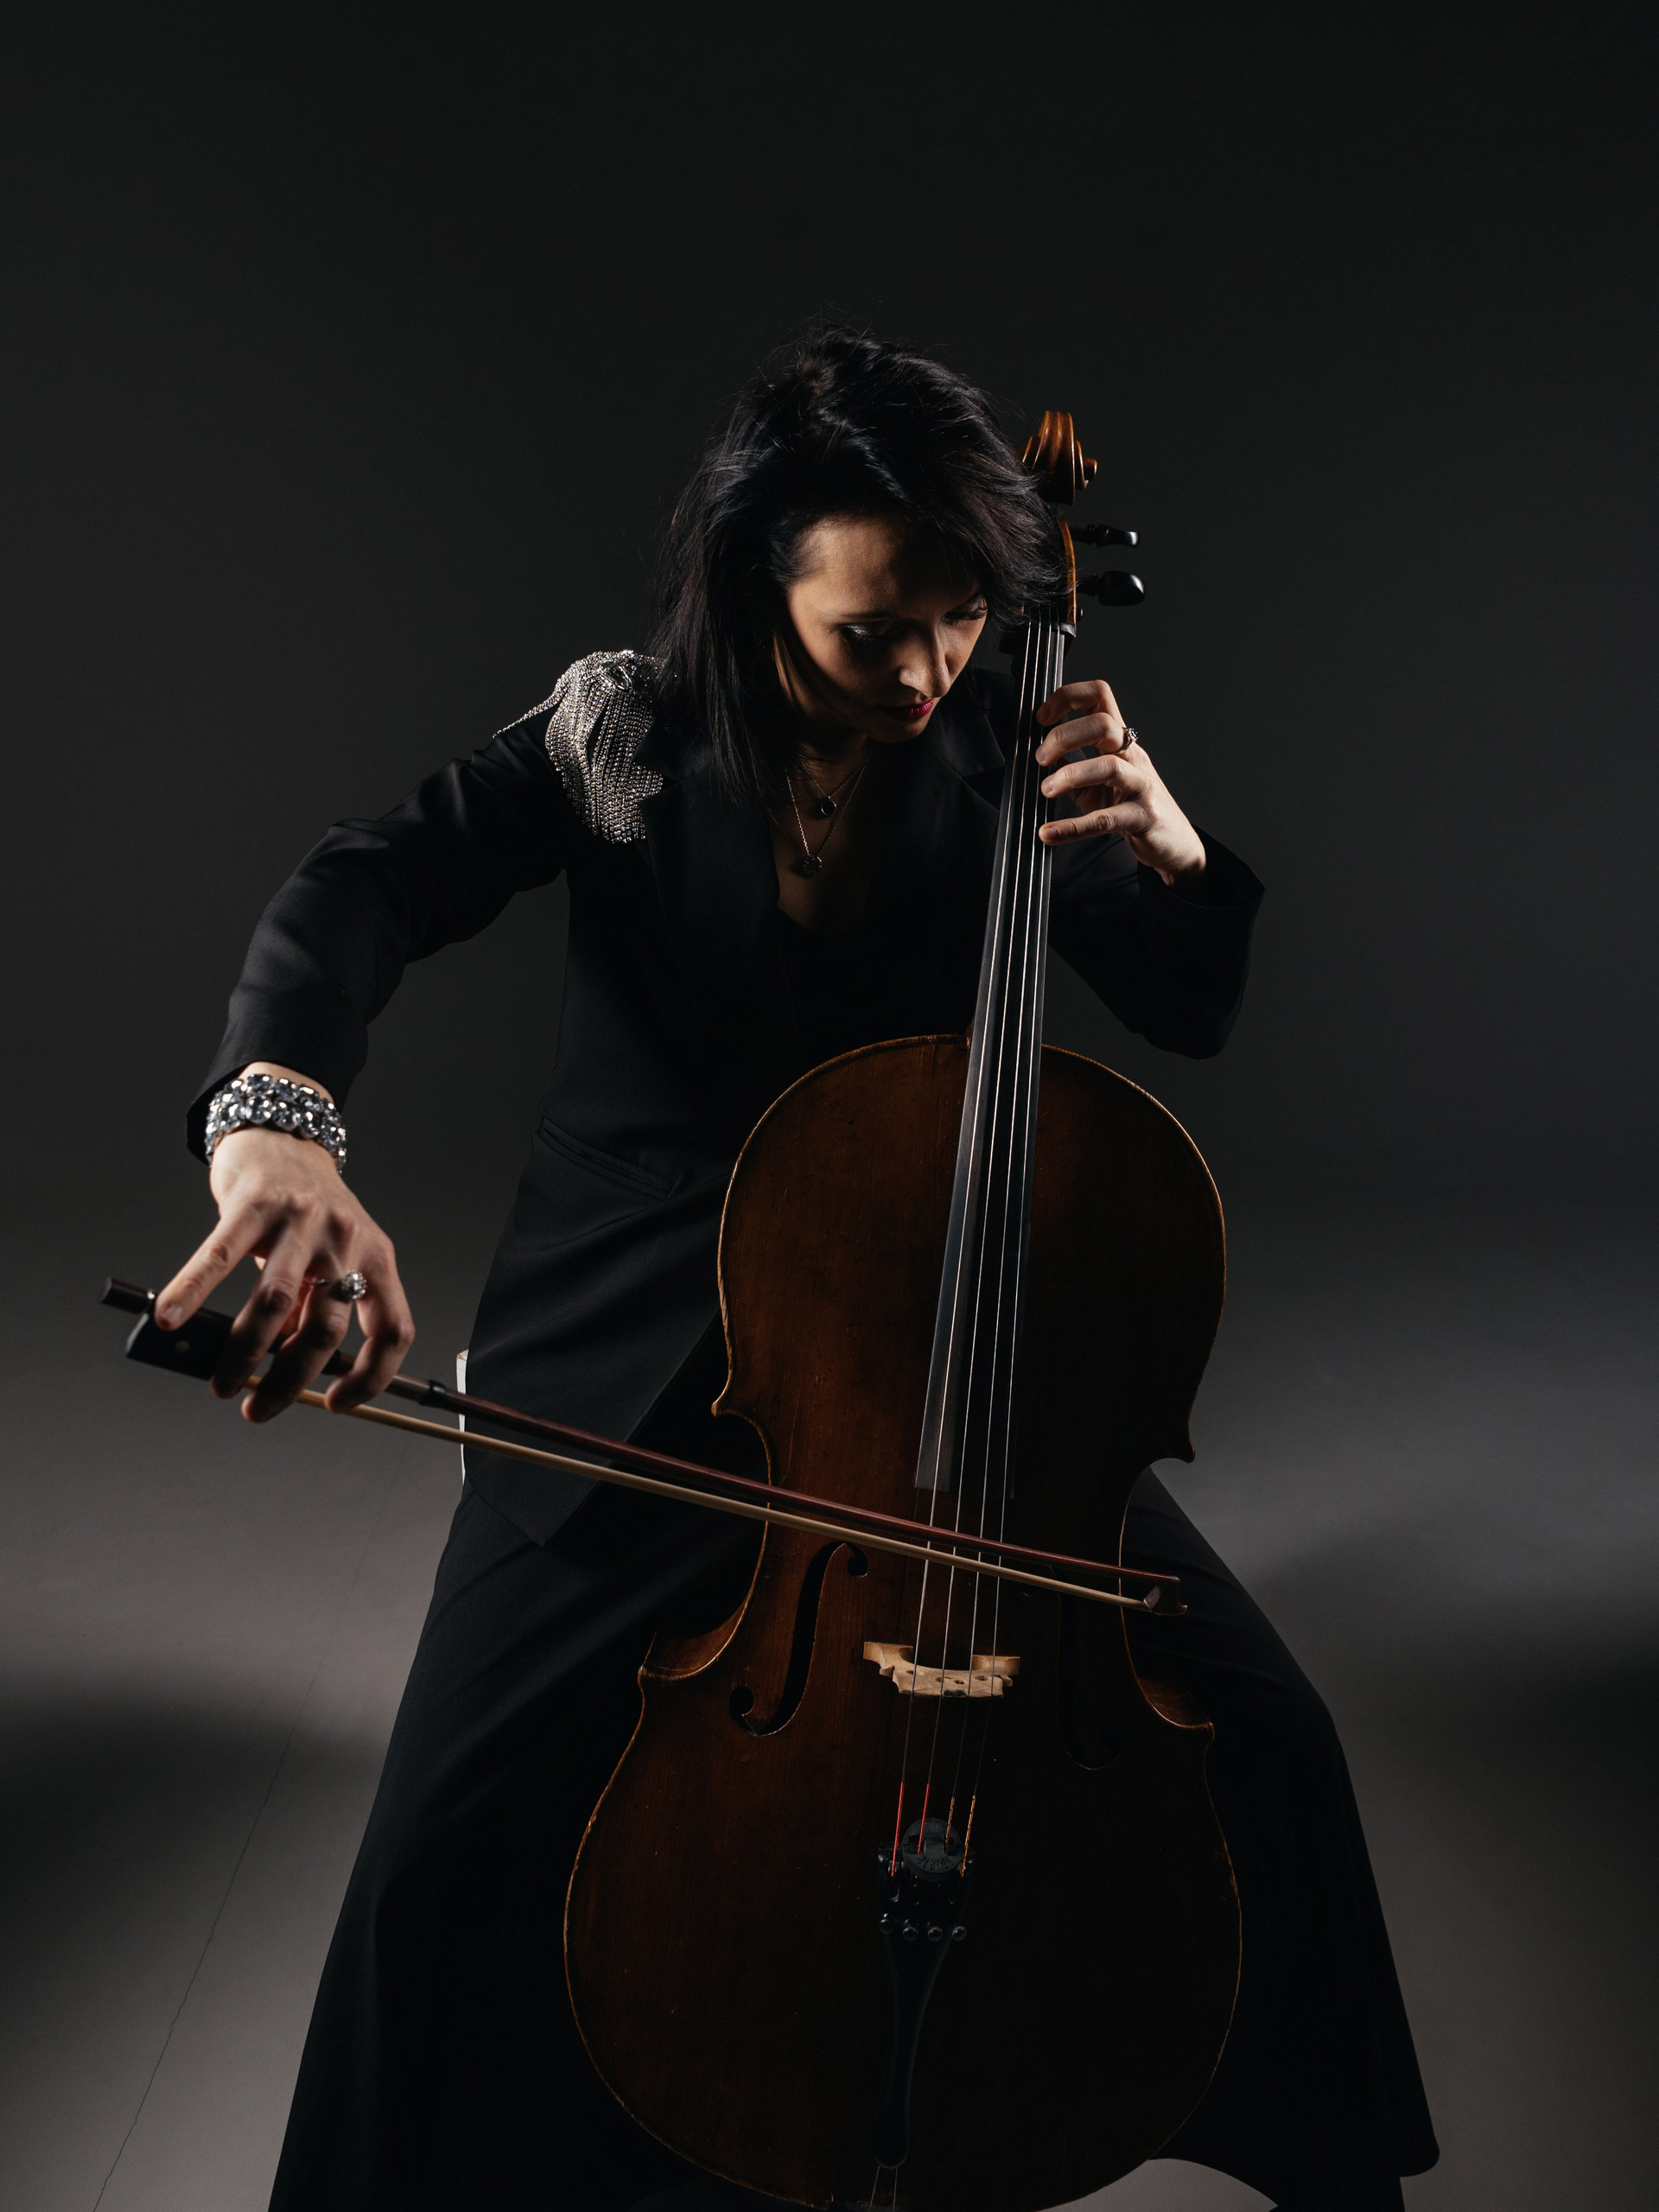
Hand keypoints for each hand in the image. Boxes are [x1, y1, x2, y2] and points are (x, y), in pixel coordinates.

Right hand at [155, 1070, 414, 1421]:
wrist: (284, 1134)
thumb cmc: (306, 1208)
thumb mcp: (332, 1254)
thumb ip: (317, 1303)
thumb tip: (281, 1368)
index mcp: (376, 1257)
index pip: (393, 1330)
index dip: (371, 1376)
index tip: (336, 1403)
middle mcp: (346, 1239)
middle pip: (327, 1330)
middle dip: (291, 1382)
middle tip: (258, 1407)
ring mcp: (303, 1219)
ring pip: (277, 1303)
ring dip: (245, 1355)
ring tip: (221, 1382)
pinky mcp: (256, 1202)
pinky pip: (221, 1256)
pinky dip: (193, 1291)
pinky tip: (170, 1316)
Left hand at [1034, 679, 1205, 883]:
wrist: (1171, 840)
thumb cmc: (1132, 806)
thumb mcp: (1098, 782)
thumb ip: (1072, 766)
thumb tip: (1038, 754)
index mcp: (1119, 742)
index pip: (1099, 696)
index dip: (1067, 698)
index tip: (1041, 718)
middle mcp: (1132, 756)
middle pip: (1102, 724)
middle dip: (1064, 736)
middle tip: (1041, 758)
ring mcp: (1141, 785)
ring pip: (1109, 767)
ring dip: (1070, 775)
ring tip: (1047, 790)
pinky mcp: (1142, 817)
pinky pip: (1106, 820)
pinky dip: (1073, 828)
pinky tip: (1049, 834)